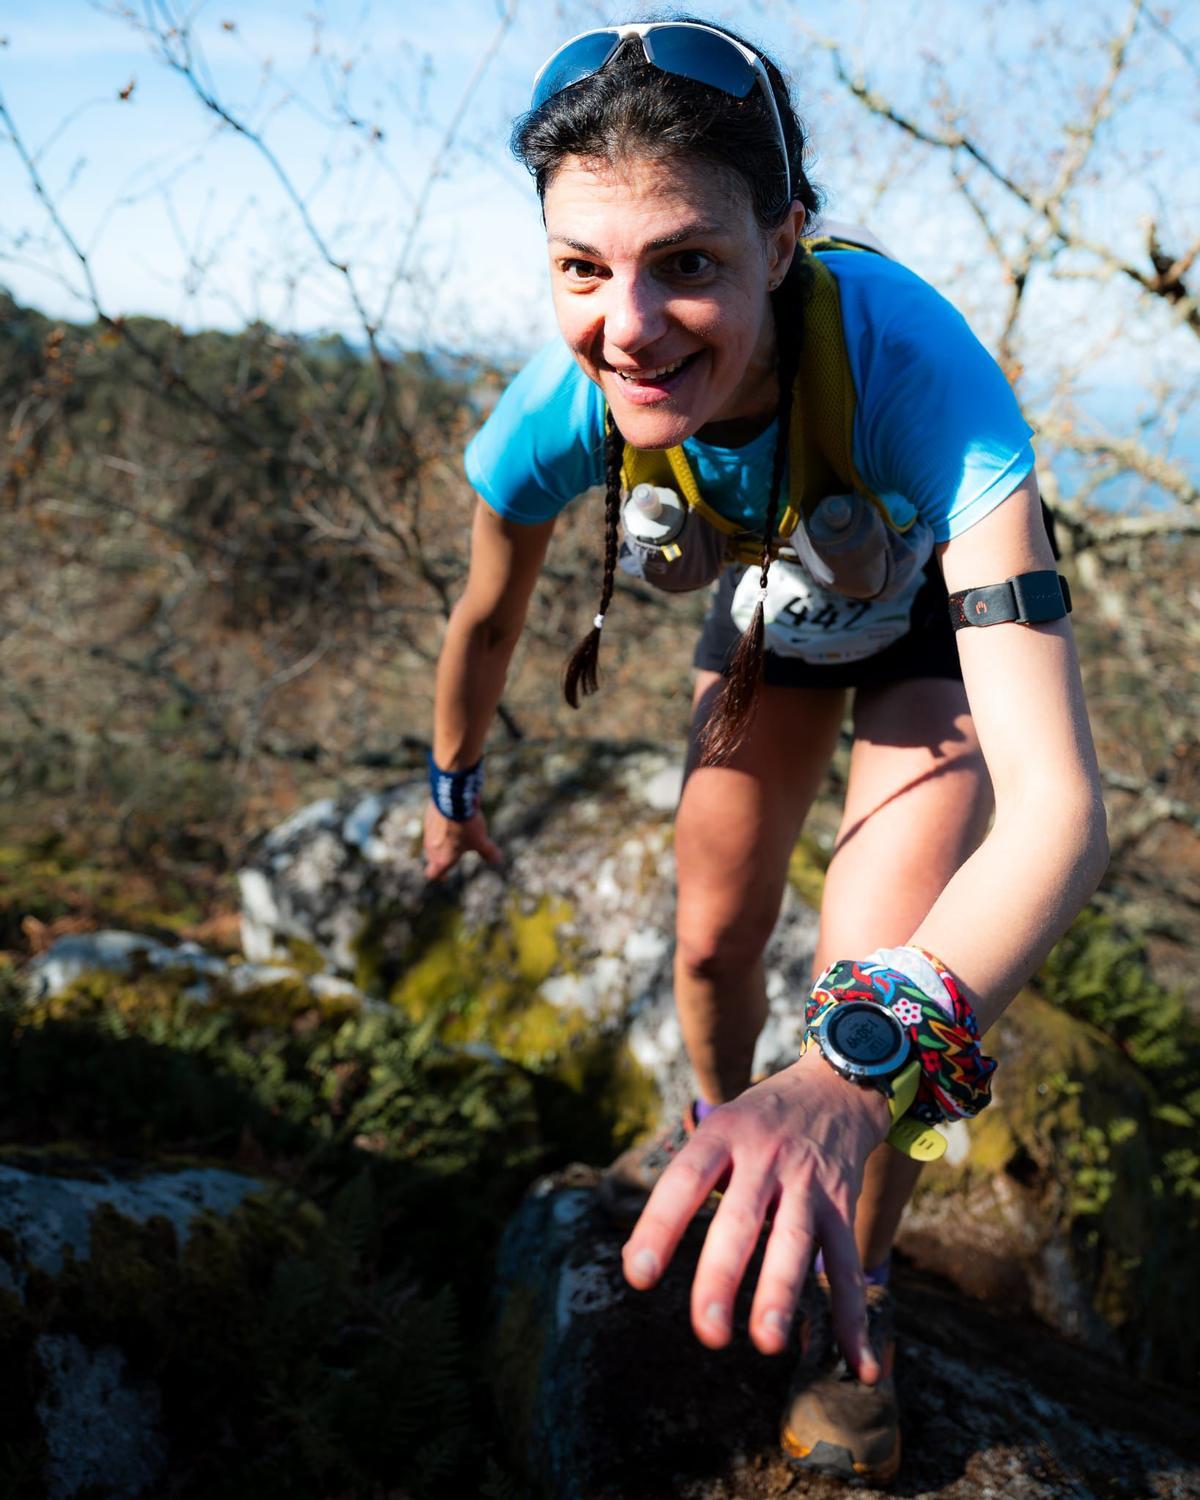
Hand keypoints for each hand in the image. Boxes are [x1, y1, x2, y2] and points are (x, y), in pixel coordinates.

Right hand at [423, 803, 502, 879]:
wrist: (453, 799)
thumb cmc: (466, 825)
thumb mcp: (480, 840)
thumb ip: (488, 852)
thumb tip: (497, 860)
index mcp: (442, 858)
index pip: (433, 874)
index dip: (440, 876)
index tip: (446, 877)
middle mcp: (431, 847)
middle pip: (433, 858)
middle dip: (443, 858)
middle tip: (454, 856)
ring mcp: (428, 832)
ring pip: (433, 841)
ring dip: (442, 841)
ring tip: (458, 835)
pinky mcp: (429, 817)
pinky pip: (434, 826)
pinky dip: (442, 827)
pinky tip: (454, 819)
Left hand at [620, 1049, 890, 1377]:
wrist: (836, 1085)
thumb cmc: (759, 1120)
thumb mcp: (719, 1126)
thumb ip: (689, 1183)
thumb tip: (638, 1263)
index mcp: (723, 1134)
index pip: (685, 1180)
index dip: (659, 1226)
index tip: (637, 1276)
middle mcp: (766, 1157)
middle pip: (741, 1218)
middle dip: (723, 1276)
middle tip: (707, 1331)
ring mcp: (808, 1182)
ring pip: (794, 1243)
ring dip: (781, 1295)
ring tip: (767, 1342)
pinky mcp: (843, 1205)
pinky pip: (848, 1265)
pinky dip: (853, 1318)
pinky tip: (858, 1366)